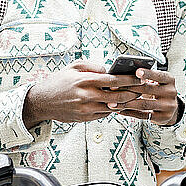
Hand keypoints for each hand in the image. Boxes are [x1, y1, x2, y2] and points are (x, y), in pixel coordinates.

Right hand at [22, 60, 145, 128]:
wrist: (42, 101)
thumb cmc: (58, 82)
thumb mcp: (73, 67)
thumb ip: (93, 66)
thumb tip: (109, 70)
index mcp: (85, 80)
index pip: (114, 80)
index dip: (130, 79)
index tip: (141, 77)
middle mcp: (87, 95)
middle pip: (118, 96)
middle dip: (133, 93)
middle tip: (143, 90)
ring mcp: (86, 109)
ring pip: (113, 107)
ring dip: (125, 103)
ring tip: (134, 98)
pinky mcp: (85, 118)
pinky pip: (104, 114)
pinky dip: (113, 109)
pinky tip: (118, 104)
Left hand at [109, 67, 178, 125]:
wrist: (170, 108)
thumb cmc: (158, 90)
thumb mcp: (157, 81)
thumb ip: (145, 77)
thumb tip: (124, 73)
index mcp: (169, 80)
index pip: (159, 75)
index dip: (148, 73)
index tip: (137, 72)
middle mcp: (170, 92)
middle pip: (147, 89)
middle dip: (128, 88)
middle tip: (113, 87)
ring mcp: (167, 106)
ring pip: (143, 104)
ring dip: (126, 103)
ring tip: (112, 102)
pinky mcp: (162, 117)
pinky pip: (142, 115)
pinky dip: (129, 112)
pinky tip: (119, 110)